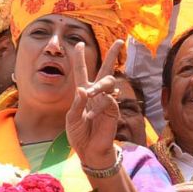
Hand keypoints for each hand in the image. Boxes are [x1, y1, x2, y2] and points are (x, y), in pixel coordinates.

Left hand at [66, 39, 123, 167]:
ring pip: (109, 82)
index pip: (82, 71)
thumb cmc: (79, 134)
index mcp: (83, 93)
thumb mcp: (72, 118)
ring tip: (90, 93)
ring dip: (99, 84)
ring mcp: (106, 101)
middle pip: (105, 70)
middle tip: (120, 41)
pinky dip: (100, 105)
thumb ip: (78, 103)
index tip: (80, 44)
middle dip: (112, 55)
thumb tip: (84, 89)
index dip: (80, 58)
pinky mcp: (114, 109)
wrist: (89, 150)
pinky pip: (109, 99)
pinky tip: (93, 116)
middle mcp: (96, 94)